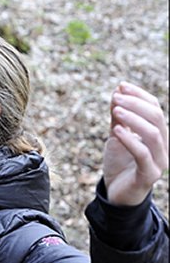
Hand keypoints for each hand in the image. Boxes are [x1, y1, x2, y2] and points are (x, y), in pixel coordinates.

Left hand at [103, 81, 168, 205]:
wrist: (117, 193)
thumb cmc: (120, 162)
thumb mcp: (116, 135)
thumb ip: (118, 116)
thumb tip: (116, 92)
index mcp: (158, 134)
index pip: (155, 108)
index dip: (139, 95)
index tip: (121, 86)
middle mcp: (163, 146)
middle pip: (156, 118)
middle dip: (135, 104)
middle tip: (116, 97)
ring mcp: (159, 161)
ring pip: (153, 134)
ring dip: (134, 119)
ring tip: (116, 110)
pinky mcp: (149, 175)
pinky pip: (142, 154)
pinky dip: (129, 140)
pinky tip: (116, 130)